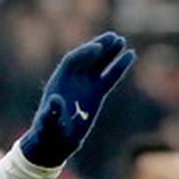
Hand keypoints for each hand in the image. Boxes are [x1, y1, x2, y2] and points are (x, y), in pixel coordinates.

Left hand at [19, 32, 135, 167]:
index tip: (97, 48)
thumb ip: (50, 112)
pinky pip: (110, 76)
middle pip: (86, 57)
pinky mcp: (97, 93)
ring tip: (121, 40)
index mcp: (59, 81)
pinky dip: (119, 66)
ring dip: (110, 52)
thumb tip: (55, 100)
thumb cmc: (48, 132)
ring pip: (99, 64)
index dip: (83, 54)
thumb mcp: (47, 123)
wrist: (56, 141)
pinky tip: (131, 55)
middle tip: (112, 37)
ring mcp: (86, 84)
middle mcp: (73, 79)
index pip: (71, 61)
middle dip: (99, 46)